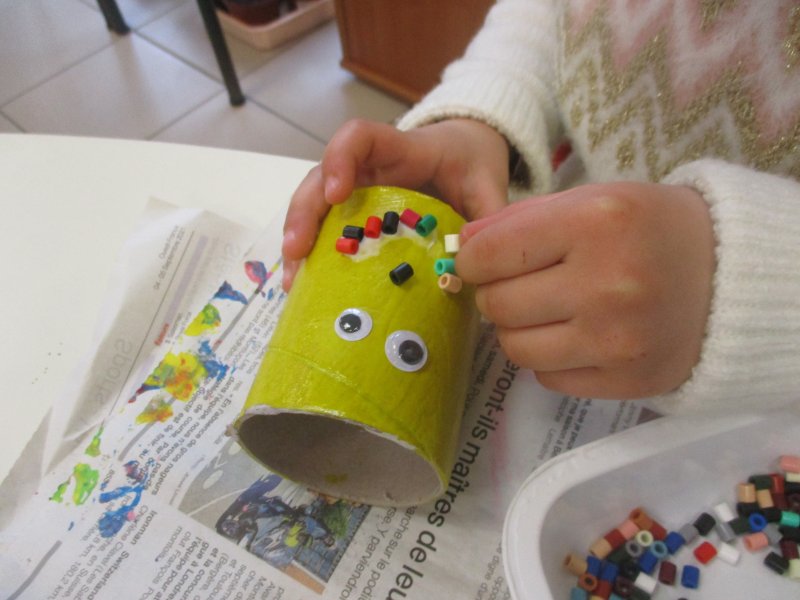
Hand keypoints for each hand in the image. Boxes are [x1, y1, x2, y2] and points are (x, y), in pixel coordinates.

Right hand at [282, 118, 510, 289]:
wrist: (465, 155)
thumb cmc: (470, 164)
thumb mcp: (487, 184)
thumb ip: (487, 216)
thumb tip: (479, 262)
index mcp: (400, 149)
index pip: (359, 137)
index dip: (341, 159)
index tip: (336, 192)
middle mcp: (367, 168)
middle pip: (320, 178)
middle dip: (304, 213)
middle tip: (297, 250)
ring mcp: (356, 191)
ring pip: (314, 206)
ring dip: (299, 241)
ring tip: (293, 281)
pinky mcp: (354, 215)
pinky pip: (326, 230)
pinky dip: (313, 257)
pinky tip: (305, 288)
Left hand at [456, 182, 715, 398]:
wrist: (727, 275)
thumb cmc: (648, 228)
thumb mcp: (590, 200)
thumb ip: (519, 219)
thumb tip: (461, 247)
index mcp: (594, 223)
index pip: (489, 254)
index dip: (471, 260)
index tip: (479, 261)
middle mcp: (605, 284)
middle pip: (498, 305)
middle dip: (494, 294)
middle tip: (516, 285)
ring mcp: (617, 340)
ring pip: (515, 348)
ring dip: (517, 330)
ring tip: (544, 311)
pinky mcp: (626, 380)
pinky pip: (547, 377)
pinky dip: (549, 357)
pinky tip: (574, 335)